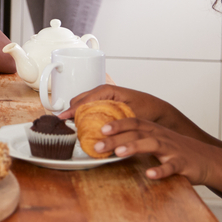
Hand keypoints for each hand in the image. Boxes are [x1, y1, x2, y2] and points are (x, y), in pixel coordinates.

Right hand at [60, 85, 174, 124]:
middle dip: (71, 112)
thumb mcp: (129, 115)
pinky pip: (89, 107)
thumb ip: (112, 119)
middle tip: (67, 126)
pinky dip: (84, 114)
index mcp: (106, 91)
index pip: (82, 100)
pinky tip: (84, 124)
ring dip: (77, 114)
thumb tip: (97, 131)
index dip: (71, 111)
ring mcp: (102, 97)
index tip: (62, 119)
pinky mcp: (105, 103)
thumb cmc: (147, 110)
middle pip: (78, 100)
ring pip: (82, 103)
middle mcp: (102, 92)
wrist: (159, 111)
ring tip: (73, 127)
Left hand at [87, 116, 220, 184]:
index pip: (133, 122)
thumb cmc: (176, 150)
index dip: (117, 124)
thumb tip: (107, 142)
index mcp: (153, 130)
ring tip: (118, 153)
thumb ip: (135, 139)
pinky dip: (161, 170)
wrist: (207, 159)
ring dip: (134, 147)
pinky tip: (150, 174)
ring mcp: (172, 149)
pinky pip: (171, 166)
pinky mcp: (183, 163)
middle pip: (136, 132)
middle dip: (116, 138)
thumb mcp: (155, 140)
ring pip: (152, 144)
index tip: (99, 128)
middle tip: (97, 145)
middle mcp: (161, 136)